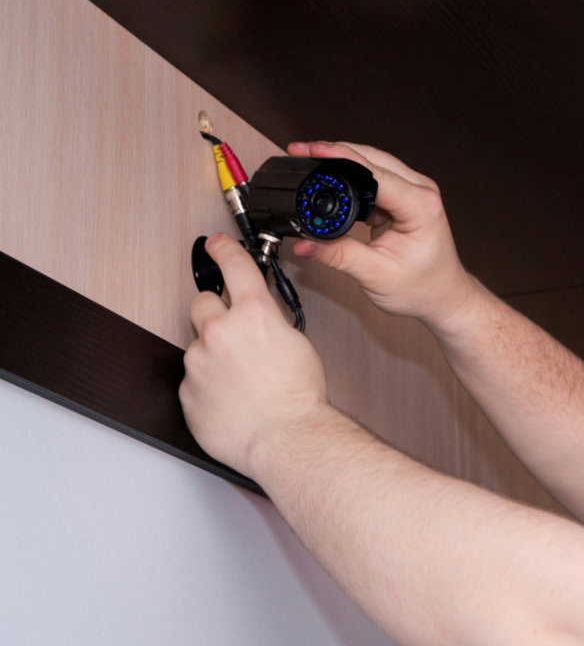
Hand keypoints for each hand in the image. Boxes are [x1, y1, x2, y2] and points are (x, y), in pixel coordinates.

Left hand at [180, 233, 329, 476]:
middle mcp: (220, 331)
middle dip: (215, 312)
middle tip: (233, 332)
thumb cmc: (298, 397)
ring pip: (198, 345)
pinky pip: (193, 379)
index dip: (223, 249)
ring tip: (241, 380)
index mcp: (254, 314)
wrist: (285, 438)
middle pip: (202, 302)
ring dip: (213, 355)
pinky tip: (231, 398)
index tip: (215, 243)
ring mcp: (198, 361)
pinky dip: (208, 385)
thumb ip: (269, 323)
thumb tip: (258, 319)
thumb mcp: (296, 343)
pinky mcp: (187, 390)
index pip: (234, 266)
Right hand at [287, 141, 477, 326]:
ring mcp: (413, 192)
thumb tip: (305, 244)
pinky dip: (350, 179)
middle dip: (335, 152)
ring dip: (342, 163)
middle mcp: (421, 192)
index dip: (341, 158)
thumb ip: (338, 256)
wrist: (442, 296)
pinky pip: (373, 179)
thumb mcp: (376, 275)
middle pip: (373, 159)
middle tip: (302, 151)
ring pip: (373, 165)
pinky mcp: (403, 198)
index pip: (376, 174)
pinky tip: (332, 183)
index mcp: (421, 206)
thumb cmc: (423, 287)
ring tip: (311, 163)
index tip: (314, 150)